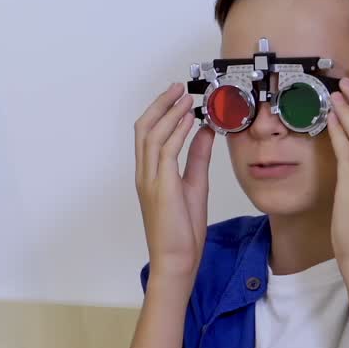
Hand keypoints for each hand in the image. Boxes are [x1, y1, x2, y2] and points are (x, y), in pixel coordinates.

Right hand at [134, 83, 214, 284]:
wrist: (176, 260)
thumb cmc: (182, 232)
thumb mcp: (195, 186)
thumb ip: (197, 158)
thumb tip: (205, 132)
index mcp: (149, 174)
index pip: (148, 133)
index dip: (160, 111)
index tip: (177, 95)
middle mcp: (144, 173)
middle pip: (143, 128)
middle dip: (160, 104)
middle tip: (178, 87)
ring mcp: (149, 179)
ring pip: (151, 134)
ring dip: (169, 112)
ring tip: (185, 97)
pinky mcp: (161, 186)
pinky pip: (165, 151)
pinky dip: (176, 131)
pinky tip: (189, 120)